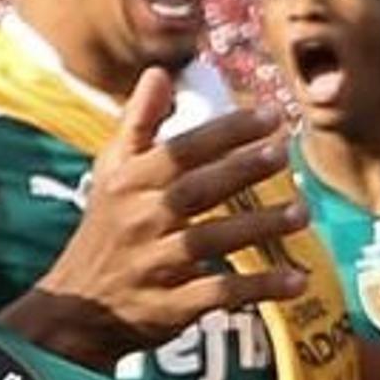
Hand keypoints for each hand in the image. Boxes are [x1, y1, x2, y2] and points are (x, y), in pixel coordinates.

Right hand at [16, 68, 310, 363]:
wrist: (77, 308)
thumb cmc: (108, 227)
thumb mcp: (112, 172)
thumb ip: (139, 122)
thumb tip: (160, 72)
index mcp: (129, 183)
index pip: (180, 151)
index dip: (225, 132)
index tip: (270, 115)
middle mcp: (140, 221)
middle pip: (194, 192)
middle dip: (240, 170)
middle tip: (284, 153)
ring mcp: (154, 265)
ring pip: (209, 241)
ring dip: (257, 227)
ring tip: (301, 213)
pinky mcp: (170, 307)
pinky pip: (218, 294)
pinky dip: (258, 288)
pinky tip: (298, 279)